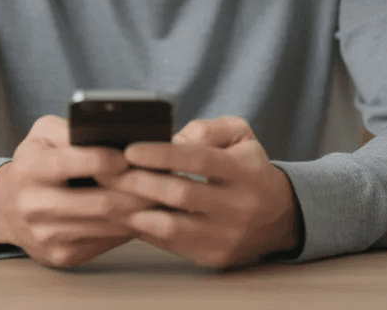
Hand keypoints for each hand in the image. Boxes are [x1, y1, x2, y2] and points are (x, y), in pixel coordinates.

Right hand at [0, 115, 155, 267]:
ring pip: (108, 224)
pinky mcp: (62, 256)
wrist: (8, 208)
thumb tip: (114, 135)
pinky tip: (144, 213)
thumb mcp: (43, 136)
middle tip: (162, 178)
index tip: (130, 155)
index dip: (107, 159)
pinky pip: (106, 241)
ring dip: (140, 211)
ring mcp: (48, 235)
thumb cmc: (35, 162)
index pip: (72, 164)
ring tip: (161, 194)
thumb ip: (72, 130)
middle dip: (137, 190)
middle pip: (100, 202)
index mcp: (29, 169)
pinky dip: (129, 227)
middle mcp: (34, 205)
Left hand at [102, 116, 302, 268]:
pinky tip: (124, 214)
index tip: (129, 149)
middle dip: (138, 182)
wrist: (280, 216)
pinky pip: (170, 245)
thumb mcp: (241, 136)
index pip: (199, 159)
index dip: (162, 153)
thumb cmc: (249, 169)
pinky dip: (144, 229)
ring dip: (134, 211)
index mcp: (244, 171)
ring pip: (171, 227)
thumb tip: (172, 138)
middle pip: (181, 194)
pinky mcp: (213, 257)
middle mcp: (238, 206)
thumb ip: (208, 129)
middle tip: (106, 172)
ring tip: (107, 196)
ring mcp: (226, 236)